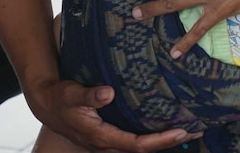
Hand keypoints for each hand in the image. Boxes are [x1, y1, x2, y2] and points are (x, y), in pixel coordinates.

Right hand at [26, 79, 199, 151]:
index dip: (159, 140)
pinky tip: (161, 126)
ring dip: (161, 140)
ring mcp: (107, 143)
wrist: (46, 104)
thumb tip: (109, 93)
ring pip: (139, 147)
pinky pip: (133, 140)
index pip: (136, 144)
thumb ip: (89, 95)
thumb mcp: (71, 94)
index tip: (180, 131)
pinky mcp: (108, 136)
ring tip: (185, 129)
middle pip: (143, 150)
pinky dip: (150, 136)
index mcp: (101, 136)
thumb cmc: (59, 98)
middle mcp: (106, 144)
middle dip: (168, 142)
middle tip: (194, 130)